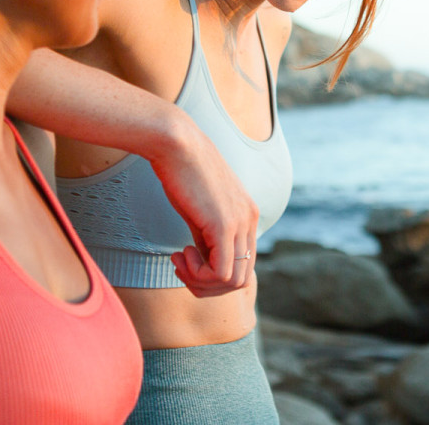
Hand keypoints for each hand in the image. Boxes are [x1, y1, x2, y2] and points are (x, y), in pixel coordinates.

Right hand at [151, 122, 258, 296]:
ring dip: (200, 281)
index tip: (187, 260)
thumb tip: (204, 263)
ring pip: (233, 281)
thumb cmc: (182, 172)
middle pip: (241, 279)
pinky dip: (198, 275)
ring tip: (179, 260)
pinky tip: (181, 255)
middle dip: (208, 285)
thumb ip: (207, 236)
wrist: (177, 143)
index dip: (214, 275)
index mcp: (248, 215)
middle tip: (181, 267)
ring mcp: (240, 223)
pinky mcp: (224, 225)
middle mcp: (251, 220)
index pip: (244, 265)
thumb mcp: (200, 210)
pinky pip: (221, 272)